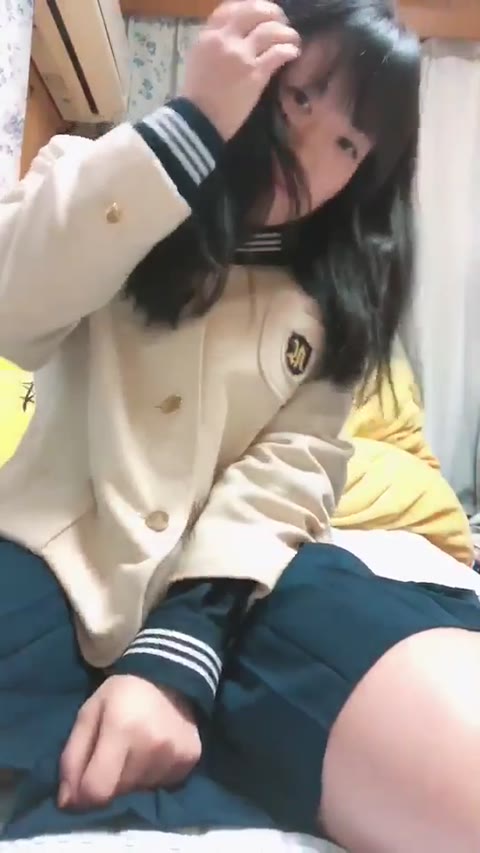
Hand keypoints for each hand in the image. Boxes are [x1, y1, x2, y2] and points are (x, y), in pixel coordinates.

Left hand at [58, 675, 200, 809]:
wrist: (169, 676)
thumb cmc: (122, 694)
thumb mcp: (88, 714)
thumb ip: (72, 757)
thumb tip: (66, 803)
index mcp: (121, 729)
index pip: (97, 790)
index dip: (83, 795)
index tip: (82, 783)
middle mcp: (152, 746)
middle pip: (118, 793)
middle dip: (108, 781)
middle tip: (113, 754)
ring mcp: (175, 755)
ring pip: (139, 791)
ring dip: (131, 779)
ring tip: (135, 751)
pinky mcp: (190, 760)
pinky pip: (161, 786)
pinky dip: (152, 776)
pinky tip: (153, 753)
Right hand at [180, 0, 300, 140]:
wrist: (198, 121)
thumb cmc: (197, 95)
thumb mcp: (199, 59)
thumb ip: (215, 43)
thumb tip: (237, 34)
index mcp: (209, 35)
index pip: (232, 7)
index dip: (251, 6)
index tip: (262, 14)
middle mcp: (225, 39)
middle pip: (256, 12)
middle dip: (274, 13)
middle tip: (282, 22)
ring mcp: (241, 56)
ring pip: (271, 30)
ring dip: (287, 32)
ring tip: (293, 39)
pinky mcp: (255, 75)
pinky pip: (278, 53)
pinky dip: (289, 50)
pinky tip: (293, 53)